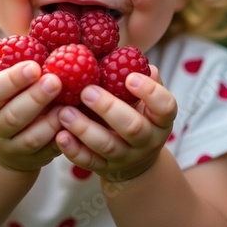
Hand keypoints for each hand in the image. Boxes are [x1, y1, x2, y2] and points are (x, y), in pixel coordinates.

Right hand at [0, 36, 63, 171]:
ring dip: (50, 122)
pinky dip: (62, 139)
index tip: (34, 66)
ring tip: (67, 105)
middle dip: (35, 98)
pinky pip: (49, 152)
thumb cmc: (6, 103)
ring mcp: (15, 148)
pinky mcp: (36, 160)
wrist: (5, 149)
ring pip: (31, 138)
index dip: (13, 80)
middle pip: (14, 116)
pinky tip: (75, 124)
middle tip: (55, 80)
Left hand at [55, 65, 175, 181]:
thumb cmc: (136, 114)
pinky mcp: (105, 168)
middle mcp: (147, 140)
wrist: (134, 160)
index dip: (150, 92)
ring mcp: (126, 157)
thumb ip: (140, 79)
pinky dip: (74, 150)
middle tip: (86, 91)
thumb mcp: (144, 99)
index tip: (130, 77)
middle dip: (108, 108)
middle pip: (133, 127)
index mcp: (160, 118)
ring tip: (64, 111)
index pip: (165, 106)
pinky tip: (60, 136)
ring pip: (107, 145)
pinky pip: (89, 162)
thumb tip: (132, 57)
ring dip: (84, 128)